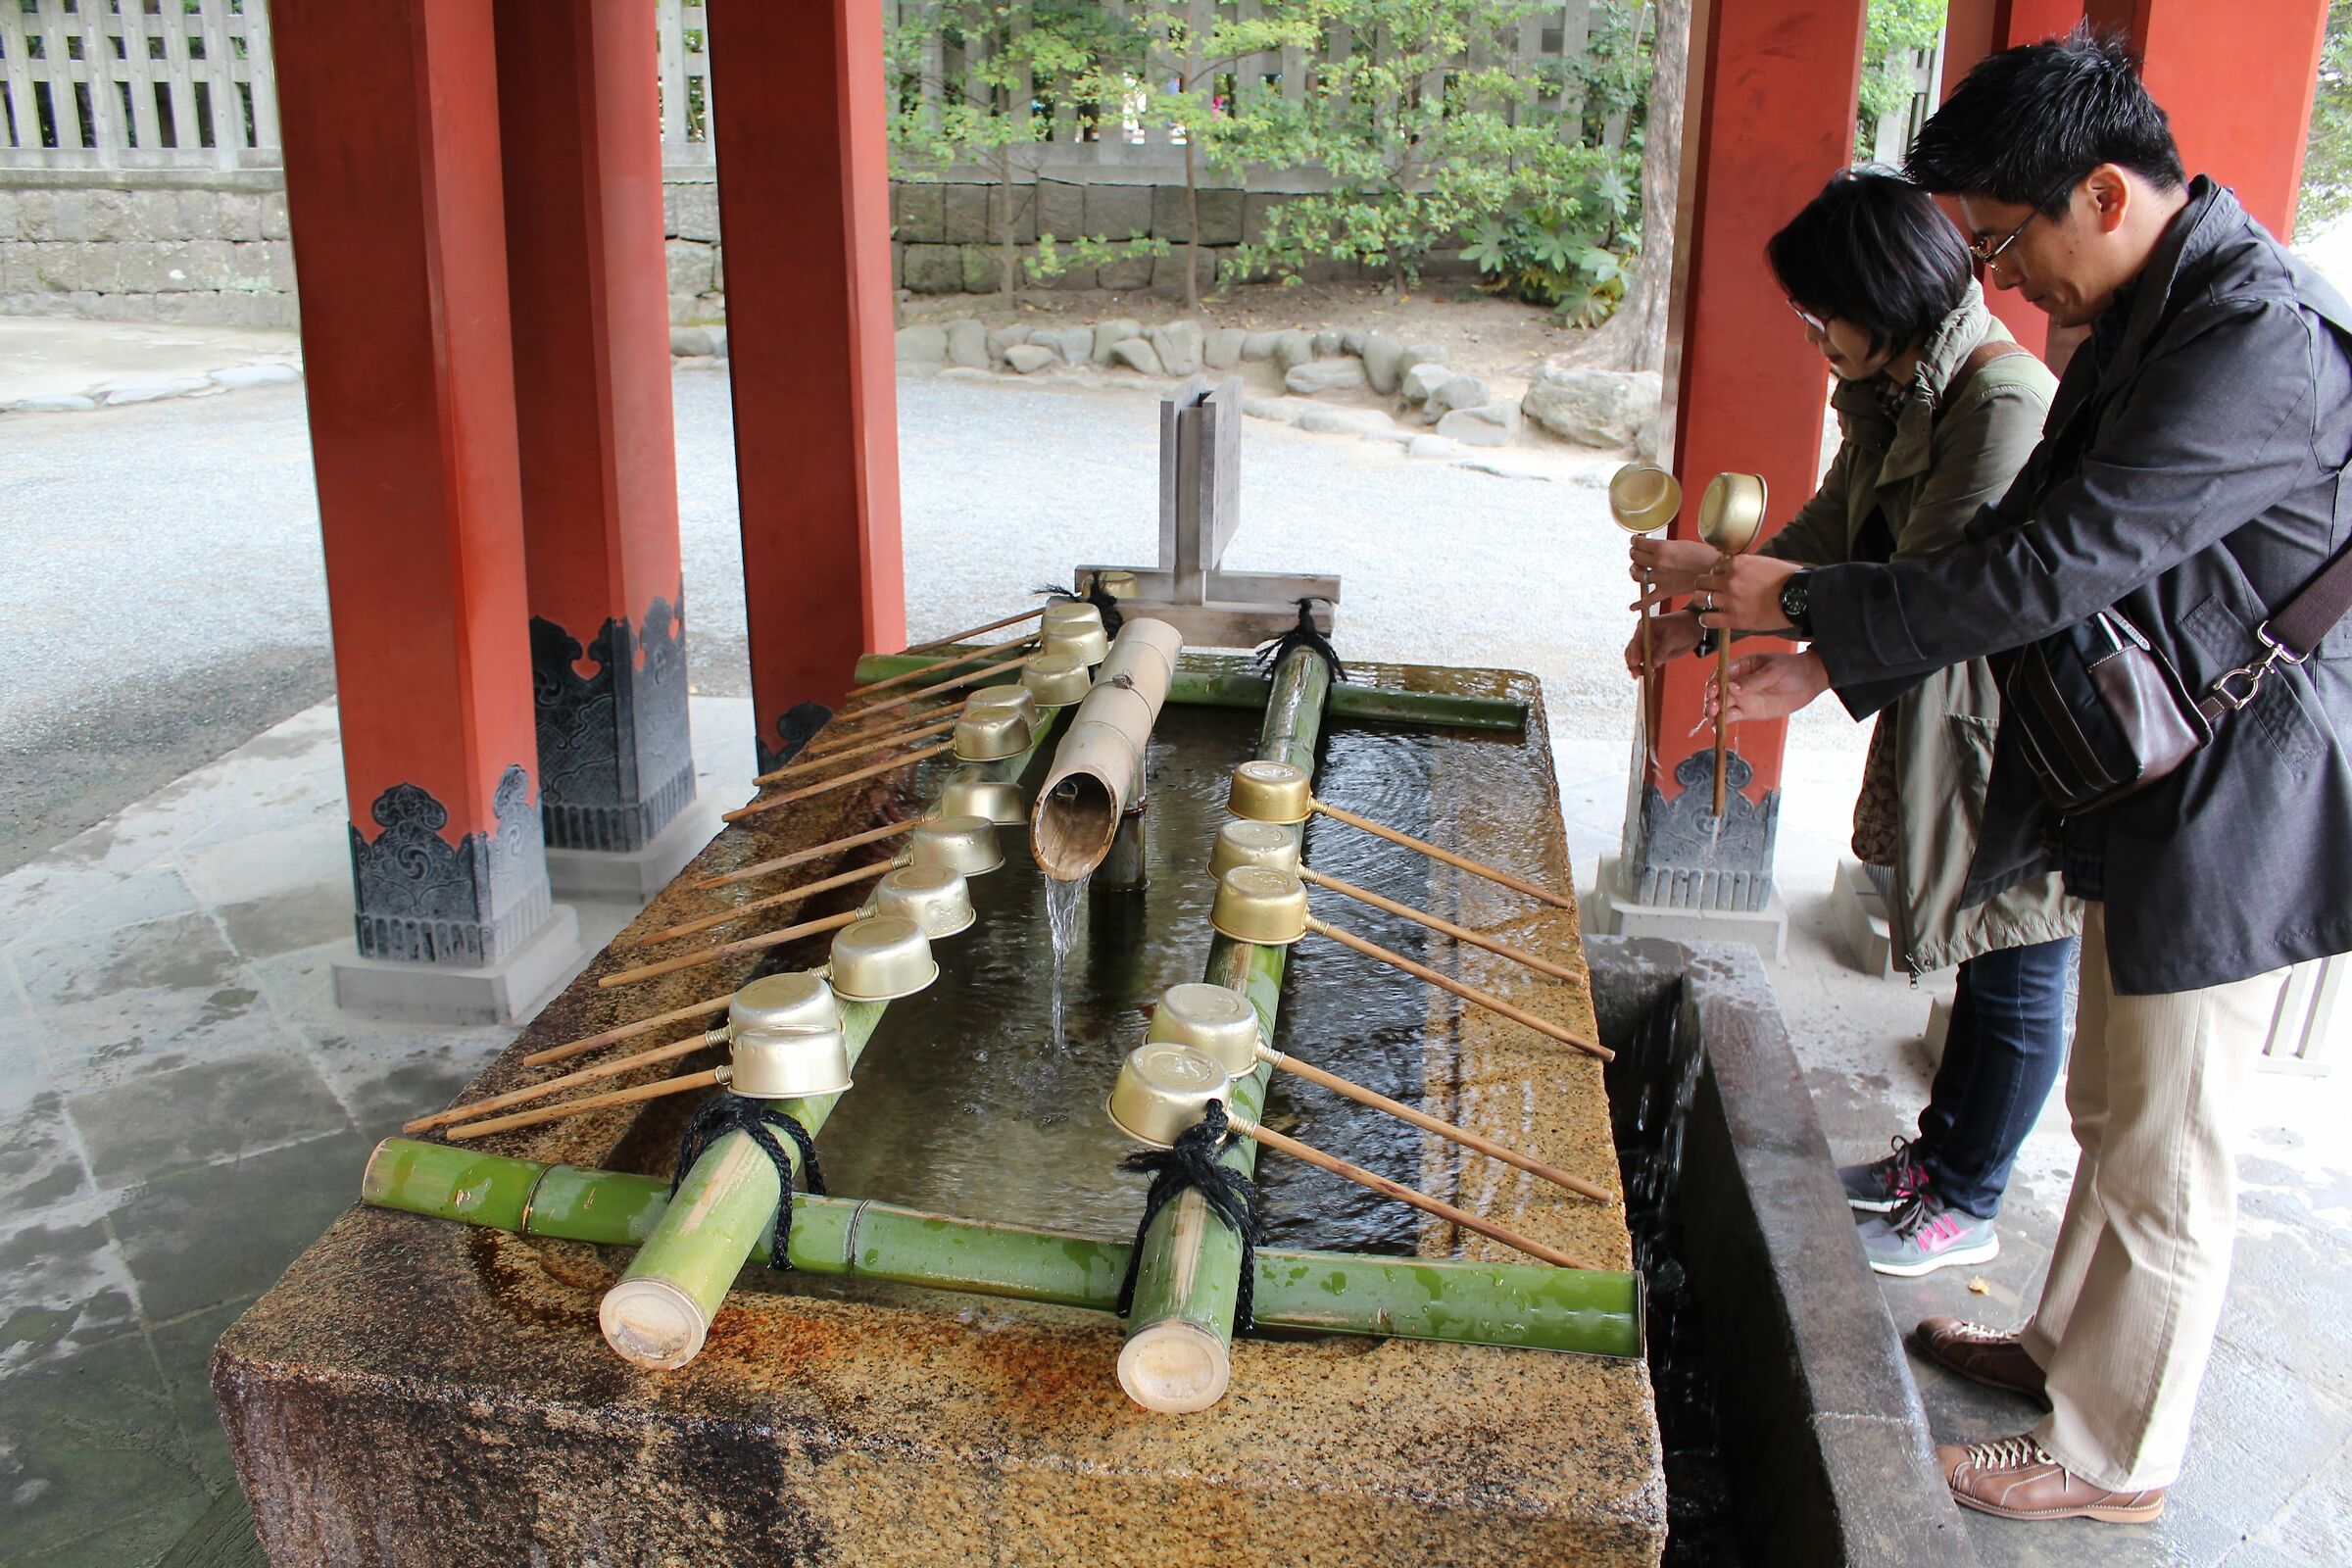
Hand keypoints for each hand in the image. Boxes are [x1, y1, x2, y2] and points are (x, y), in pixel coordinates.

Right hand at [1623, 609, 1703, 677]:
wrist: (1695, 628)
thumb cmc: (1684, 626)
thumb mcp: (1674, 637)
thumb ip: (1662, 650)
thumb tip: (1653, 663)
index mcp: (1645, 627)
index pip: (1635, 641)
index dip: (1634, 652)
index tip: (1636, 662)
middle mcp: (1643, 636)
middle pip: (1632, 652)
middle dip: (1633, 663)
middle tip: (1638, 674)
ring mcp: (1647, 646)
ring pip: (1636, 660)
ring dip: (1638, 669)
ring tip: (1647, 676)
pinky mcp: (1653, 655)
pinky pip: (1646, 664)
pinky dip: (1646, 671)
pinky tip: (1652, 676)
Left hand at [1628, 537, 1718, 600]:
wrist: (1715, 571)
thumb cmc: (1703, 555)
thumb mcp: (1681, 544)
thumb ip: (1665, 547)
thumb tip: (1655, 548)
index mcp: (1663, 548)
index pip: (1640, 543)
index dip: (1635, 541)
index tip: (1635, 541)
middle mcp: (1659, 563)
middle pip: (1636, 557)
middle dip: (1635, 553)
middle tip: (1637, 552)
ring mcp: (1661, 578)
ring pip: (1637, 575)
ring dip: (1634, 571)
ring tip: (1636, 569)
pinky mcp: (1666, 591)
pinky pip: (1648, 600)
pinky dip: (1639, 604)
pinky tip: (1632, 607)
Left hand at [1694, 555, 1799, 632]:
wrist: (1799, 598)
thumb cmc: (1788, 579)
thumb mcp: (1764, 563)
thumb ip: (1747, 566)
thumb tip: (1738, 569)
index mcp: (1737, 563)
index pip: (1715, 567)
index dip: (1718, 575)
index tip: (1722, 581)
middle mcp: (1729, 580)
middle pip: (1702, 581)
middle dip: (1705, 586)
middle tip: (1710, 592)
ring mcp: (1729, 600)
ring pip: (1700, 598)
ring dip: (1702, 601)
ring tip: (1708, 605)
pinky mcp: (1733, 618)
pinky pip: (1707, 619)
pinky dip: (1706, 619)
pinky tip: (1710, 618)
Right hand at [1703, 650, 1831, 722]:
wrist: (1810, 681)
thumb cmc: (1792, 669)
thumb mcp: (1773, 671)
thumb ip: (1753, 681)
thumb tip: (1732, 688)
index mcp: (1741, 667)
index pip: (1721, 674)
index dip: (1714, 682)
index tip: (1714, 690)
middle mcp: (1738, 683)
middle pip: (1717, 691)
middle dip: (1712, 699)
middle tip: (1714, 706)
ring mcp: (1742, 698)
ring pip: (1721, 705)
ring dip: (1714, 711)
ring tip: (1713, 716)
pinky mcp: (1748, 712)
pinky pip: (1730, 717)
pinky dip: (1722, 722)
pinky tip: (1717, 727)